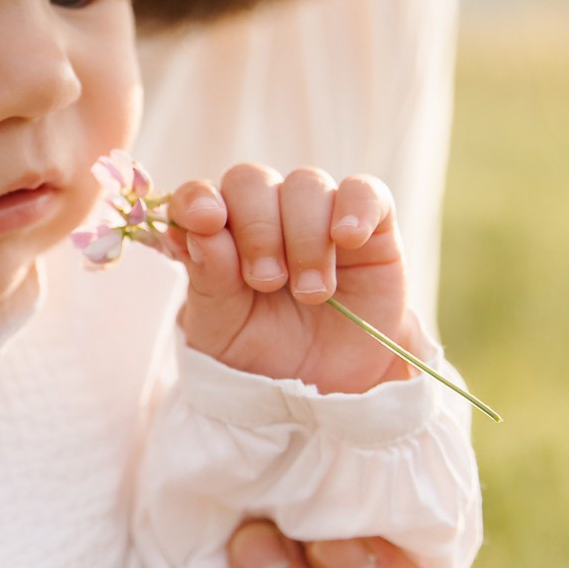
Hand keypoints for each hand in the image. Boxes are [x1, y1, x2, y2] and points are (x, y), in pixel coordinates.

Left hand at [169, 164, 413, 393]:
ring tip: (311, 293)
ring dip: (305, 237)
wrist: (324, 386)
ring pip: (306, 184)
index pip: (199, 195)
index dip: (198, 200)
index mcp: (217, 233)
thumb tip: (198, 229)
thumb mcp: (222, 330)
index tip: (205, 221)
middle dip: (257, 230)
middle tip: (267, 282)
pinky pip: (365, 192)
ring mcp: (315, 213)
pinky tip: (348, 237)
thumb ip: (208, 279)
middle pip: (251, 181)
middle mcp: (263, 213)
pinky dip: (356, 208)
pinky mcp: (369, 225)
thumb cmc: (262, 351)